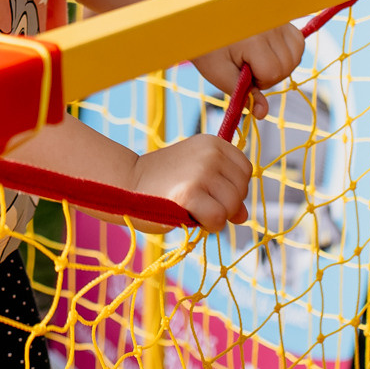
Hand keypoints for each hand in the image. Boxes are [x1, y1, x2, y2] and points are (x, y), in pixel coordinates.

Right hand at [134, 134, 251, 232]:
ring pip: (232, 207)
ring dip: (216, 216)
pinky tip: (191, 217)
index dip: (231, 187)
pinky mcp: (189, 193)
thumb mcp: (196, 178)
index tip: (209, 190)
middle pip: (241, 190)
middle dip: (225, 204)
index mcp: (213, 142)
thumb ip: (223, 191)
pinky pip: (218, 219)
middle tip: (197, 201)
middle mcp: (210, 153)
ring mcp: (201, 172)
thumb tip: (244, 216)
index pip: (245, 170)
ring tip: (191, 207)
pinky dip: (208, 225)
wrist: (124, 184)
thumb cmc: (161, 182)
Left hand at [194, 23, 305, 109]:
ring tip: (256, 58)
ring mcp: (278, 18)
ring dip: (280, 64)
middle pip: (287, 66)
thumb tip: (263, 114)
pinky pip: (297, 42)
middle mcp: (271, 24)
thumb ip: (244, 95)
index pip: (272, 72)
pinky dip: (287, 52)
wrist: (202, 21)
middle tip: (247, 66)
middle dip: (269, 74)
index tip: (242, 74)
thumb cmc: (208, 49)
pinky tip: (268, 51)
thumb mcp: (220, 74)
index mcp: (253, 39)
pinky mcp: (283, 17)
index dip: (259, 81)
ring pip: (295, 55)